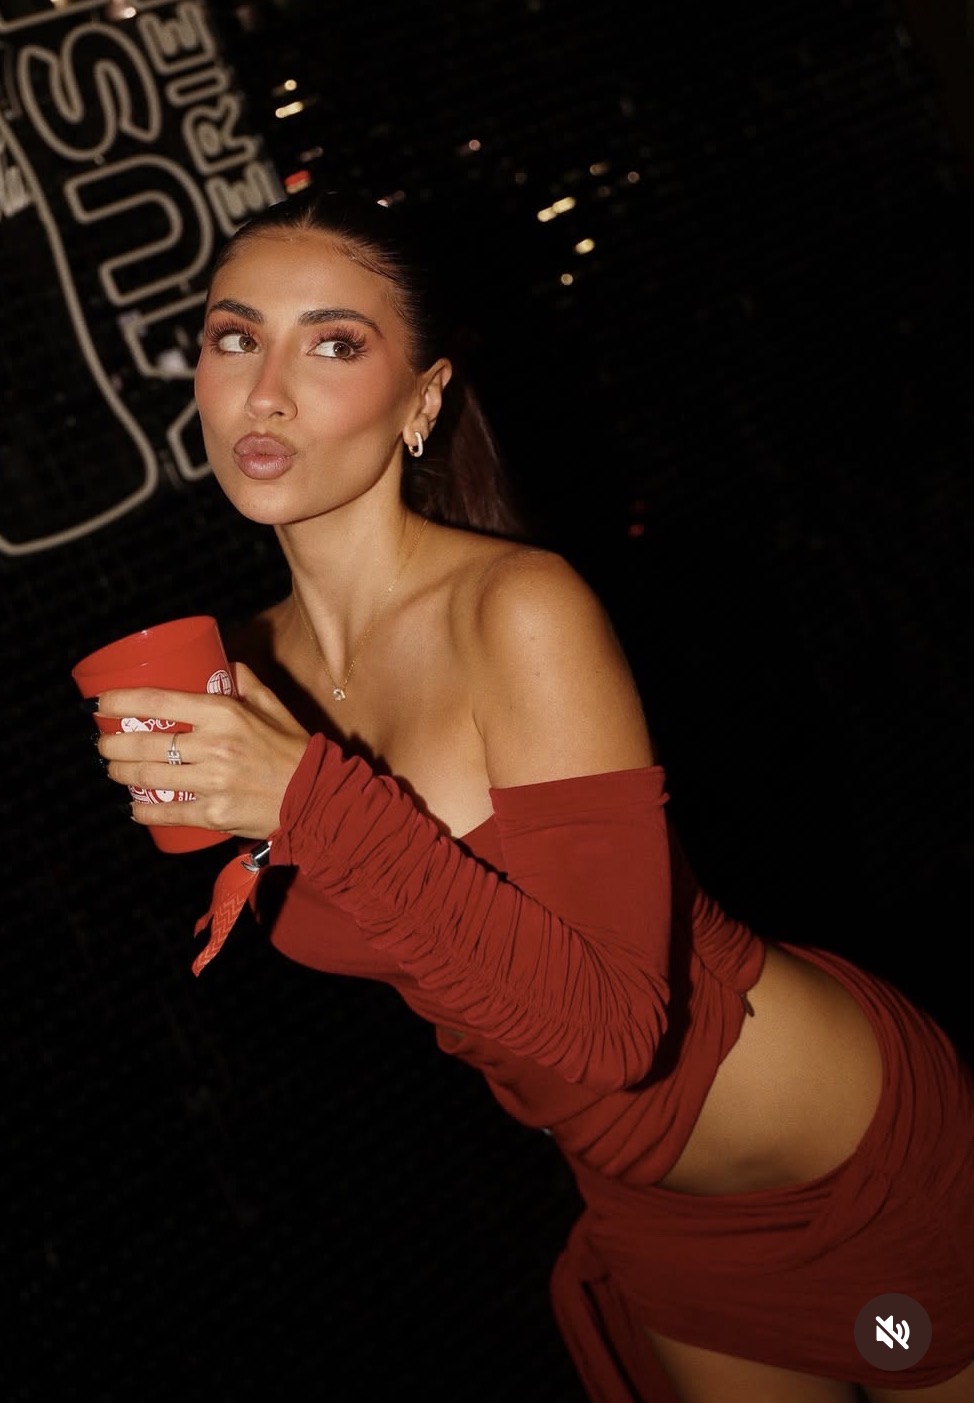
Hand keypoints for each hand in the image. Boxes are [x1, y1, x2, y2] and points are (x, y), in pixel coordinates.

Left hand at [94, 662, 310, 838]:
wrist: (316, 797)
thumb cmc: (294, 750)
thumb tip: (227, 664)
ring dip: (121, 774)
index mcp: (225, 714)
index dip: (120, 701)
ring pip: (148, 778)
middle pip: (143, 743)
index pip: (158, 702)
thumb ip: (248, 683)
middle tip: (104, 743)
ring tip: (114, 769)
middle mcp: (215, 747)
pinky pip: (167, 812)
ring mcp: (213, 783)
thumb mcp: (273, 708)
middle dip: (111, 743)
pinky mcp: (214, 815)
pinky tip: (135, 807)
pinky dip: (143, 811)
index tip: (100, 703)